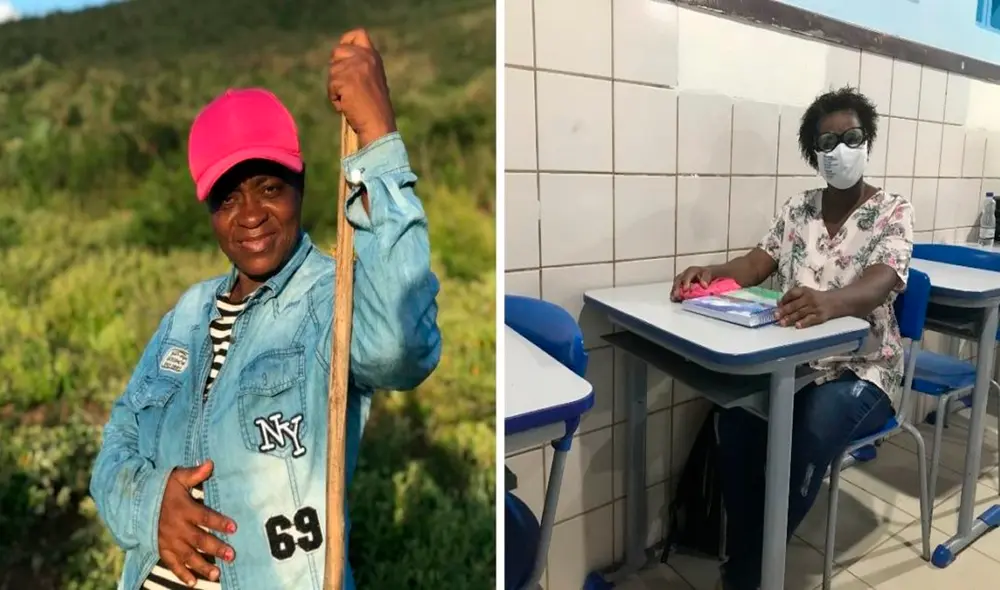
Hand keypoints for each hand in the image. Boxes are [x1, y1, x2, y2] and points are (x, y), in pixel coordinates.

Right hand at [157, 461, 236, 584]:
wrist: (133, 502)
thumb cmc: (160, 489)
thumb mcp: (176, 478)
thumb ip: (194, 474)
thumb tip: (211, 463)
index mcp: (184, 509)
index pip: (204, 517)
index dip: (219, 522)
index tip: (233, 527)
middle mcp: (177, 527)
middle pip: (199, 539)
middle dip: (216, 548)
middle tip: (231, 555)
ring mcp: (169, 540)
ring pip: (188, 556)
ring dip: (202, 565)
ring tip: (217, 574)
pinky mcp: (161, 549)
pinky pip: (172, 564)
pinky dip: (182, 574)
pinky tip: (193, 582)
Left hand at [327, 28, 396, 146]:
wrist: (378, 124)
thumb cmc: (375, 107)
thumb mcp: (373, 79)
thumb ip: (360, 66)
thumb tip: (339, 62)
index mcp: (374, 57)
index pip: (358, 34)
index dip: (346, 42)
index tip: (343, 57)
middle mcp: (365, 58)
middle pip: (338, 51)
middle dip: (337, 68)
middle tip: (346, 85)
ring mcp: (355, 68)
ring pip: (332, 71)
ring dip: (336, 87)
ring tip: (350, 99)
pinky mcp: (345, 80)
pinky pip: (330, 87)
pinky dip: (335, 99)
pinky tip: (346, 105)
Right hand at [670, 266, 712, 300]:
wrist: (705, 274)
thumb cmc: (706, 274)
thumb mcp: (708, 274)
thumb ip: (706, 278)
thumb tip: (704, 285)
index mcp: (691, 270)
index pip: (687, 276)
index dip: (685, 282)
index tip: (685, 289)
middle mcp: (684, 274)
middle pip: (678, 279)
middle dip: (677, 287)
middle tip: (676, 295)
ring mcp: (681, 279)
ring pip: (675, 284)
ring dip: (674, 291)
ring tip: (674, 298)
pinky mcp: (679, 284)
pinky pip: (675, 288)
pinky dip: (674, 293)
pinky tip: (674, 298)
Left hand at [776, 286, 839, 327]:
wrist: (833, 302)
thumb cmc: (814, 298)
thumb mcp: (804, 293)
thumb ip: (791, 297)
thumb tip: (778, 303)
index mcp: (804, 291)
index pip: (792, 294)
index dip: (784, 300)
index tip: (777, 306)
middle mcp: (809, 298)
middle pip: (795, 305)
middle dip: (784, 311)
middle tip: (775, 316)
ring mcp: (815, 308)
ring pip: (801, 313)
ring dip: (790, 318)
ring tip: (782, 323)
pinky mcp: (820, 316)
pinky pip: (811, 320)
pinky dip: (803, 323)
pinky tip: (797, 326)